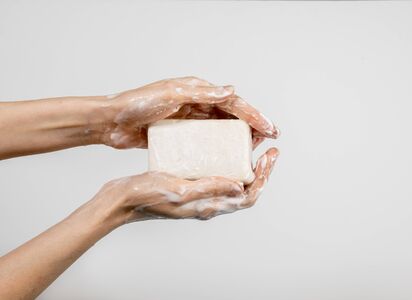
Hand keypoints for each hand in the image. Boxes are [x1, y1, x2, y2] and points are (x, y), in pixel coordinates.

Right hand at [95, 147, 278, 222]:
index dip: (263, 177)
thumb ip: (210, 188)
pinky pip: (215, 177)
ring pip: (231, 183)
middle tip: (265, 149)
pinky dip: (225, 164)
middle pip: (244, 190)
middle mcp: (208, 204)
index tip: (269, 155)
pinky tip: (219, 148)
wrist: (122, 200)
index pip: (248, 196)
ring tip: (248, 146)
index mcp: (209, 206)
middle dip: (259, 170)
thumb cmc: (146, 196)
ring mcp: (199, 197)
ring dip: (245, 166)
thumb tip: (239, 187)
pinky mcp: (190, 188)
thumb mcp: (180, 189)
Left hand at [100, 77, 279, 148]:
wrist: (111, 121)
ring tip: (252, 150)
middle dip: (251, 126)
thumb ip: (201, 93)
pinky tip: (224, 158)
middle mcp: (195, 102)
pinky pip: (204, 141)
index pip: (232, 102)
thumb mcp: (170, 95)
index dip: (253, 114)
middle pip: (230, 115)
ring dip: (237, 137)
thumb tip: (232, 90)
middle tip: (268, 140)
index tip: (270, 129)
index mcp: (196, 90)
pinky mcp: (180, 134)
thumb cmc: (137, 104)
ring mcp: (188, 119)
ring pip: (220, 128)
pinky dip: (217, 147)